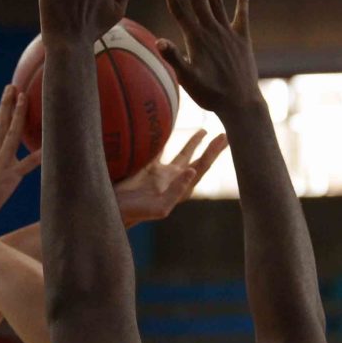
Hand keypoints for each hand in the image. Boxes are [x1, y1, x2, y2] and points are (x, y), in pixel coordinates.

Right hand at [0, 84, 43, 220]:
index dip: (0, 114)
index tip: (7, 97)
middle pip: (0, 123)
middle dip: (7, 104)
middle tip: (12, 86)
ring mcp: (1, 162)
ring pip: (11, 134)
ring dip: (18, 115)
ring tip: (23, 98)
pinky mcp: (9, 176)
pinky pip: (26, 164)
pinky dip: (37, 156)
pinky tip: (48, 147)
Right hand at [114, 130, 228, 226]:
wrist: (116, 210)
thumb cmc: (138, 213)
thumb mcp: (160, 207)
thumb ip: (177, 191)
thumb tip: (191, 170)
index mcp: (180, 188)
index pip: (201, 167)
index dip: (213, 153)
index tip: (223, 138)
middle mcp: (174, 179)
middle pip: (197, 160)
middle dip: (211, 149)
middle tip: (225, 135)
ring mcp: (161, 174)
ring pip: (181, 155)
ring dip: (193, 143)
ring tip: (204, 131)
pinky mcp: (147, 168)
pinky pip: (160, 150)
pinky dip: (166, 140)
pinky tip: (171, 130)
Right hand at [157, 0, 261, 115]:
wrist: (240, 102)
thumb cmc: (210, 95)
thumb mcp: (187, 79)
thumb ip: (173, 58)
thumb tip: (158, 40)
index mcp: (196, 38)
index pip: (179, 7)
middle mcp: (212, 30)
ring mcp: (228, 33)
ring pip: (217, 0)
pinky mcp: (242, 39)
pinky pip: (242, 15)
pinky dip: (242, 0)